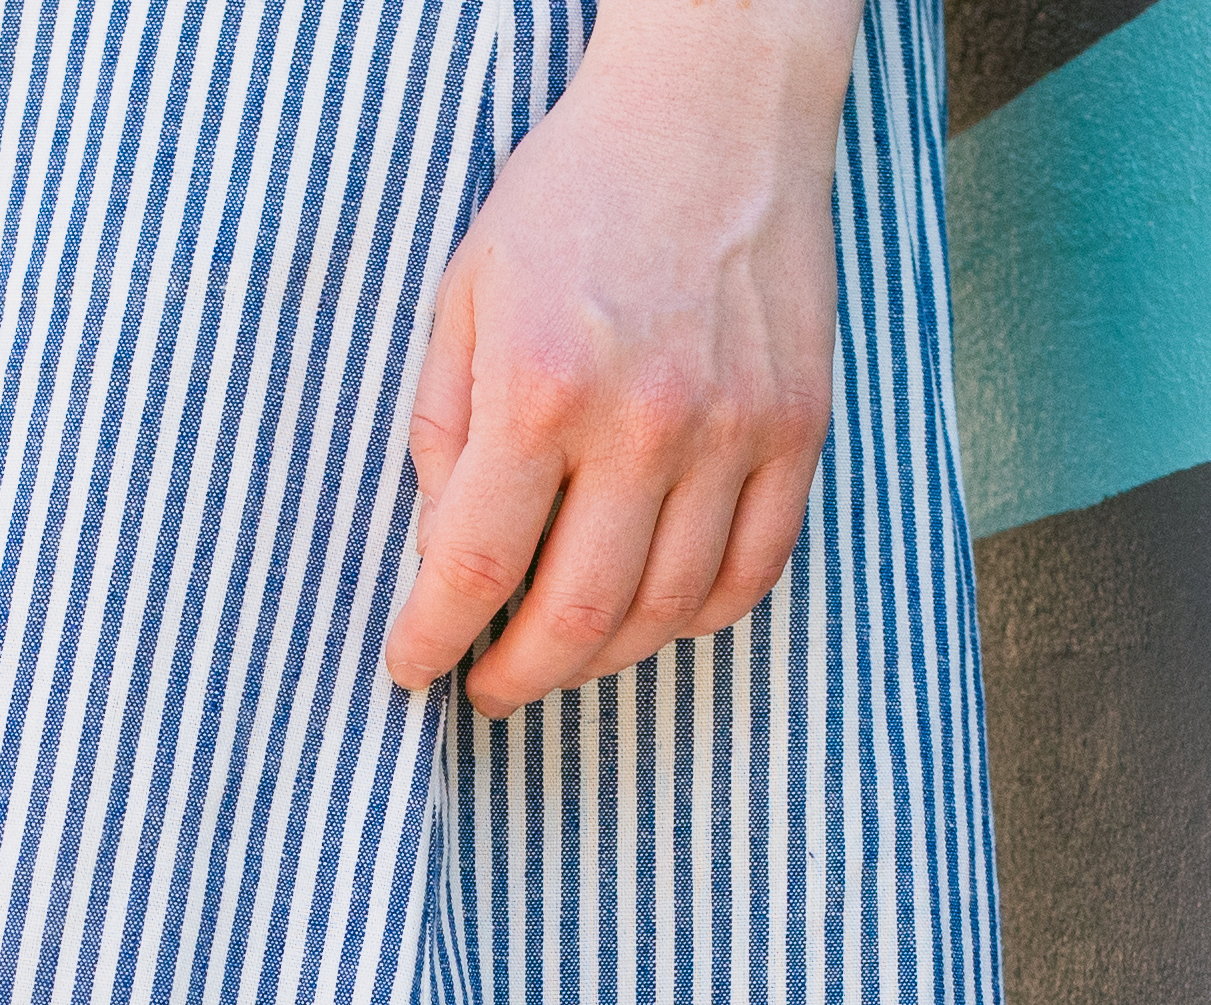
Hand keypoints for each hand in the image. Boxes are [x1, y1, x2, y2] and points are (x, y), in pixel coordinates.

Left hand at [380, 0, 862, 717]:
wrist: (714, 110)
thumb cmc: (574, 193)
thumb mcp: (467, 292)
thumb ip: (444, 426)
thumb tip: (442, 552)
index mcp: (542, 385)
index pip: (473, 566)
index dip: (431, 640)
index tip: (411, 670)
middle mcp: (646, 420)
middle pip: (576, 615)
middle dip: (518, 676)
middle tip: (488, 687)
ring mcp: (735, 430)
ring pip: (668, 611)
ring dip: (603, 656)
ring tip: (562, 651)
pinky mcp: (799, 428)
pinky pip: (754, 571)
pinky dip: (699, 618)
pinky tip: (653, 612)